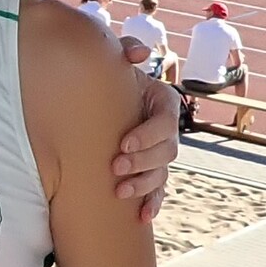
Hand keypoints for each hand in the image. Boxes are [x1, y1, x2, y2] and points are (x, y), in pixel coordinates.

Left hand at [112, 57, 179, 222]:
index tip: (124, 143)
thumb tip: (138, 52)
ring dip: (144, 185)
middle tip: (116, 167)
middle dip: (143, 162)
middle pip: (167, 152)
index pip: (165, 122)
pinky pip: (158, 191)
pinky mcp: (150, 170)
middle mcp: (166, 130)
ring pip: (162, 174)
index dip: (148, 135)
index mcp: (164, 102)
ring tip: (120, 191)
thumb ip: (124, 50)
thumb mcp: (116, 61)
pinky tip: (142, 216)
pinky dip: (152, 203)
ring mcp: (160, 153)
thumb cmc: (110, 78)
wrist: (98, 98)